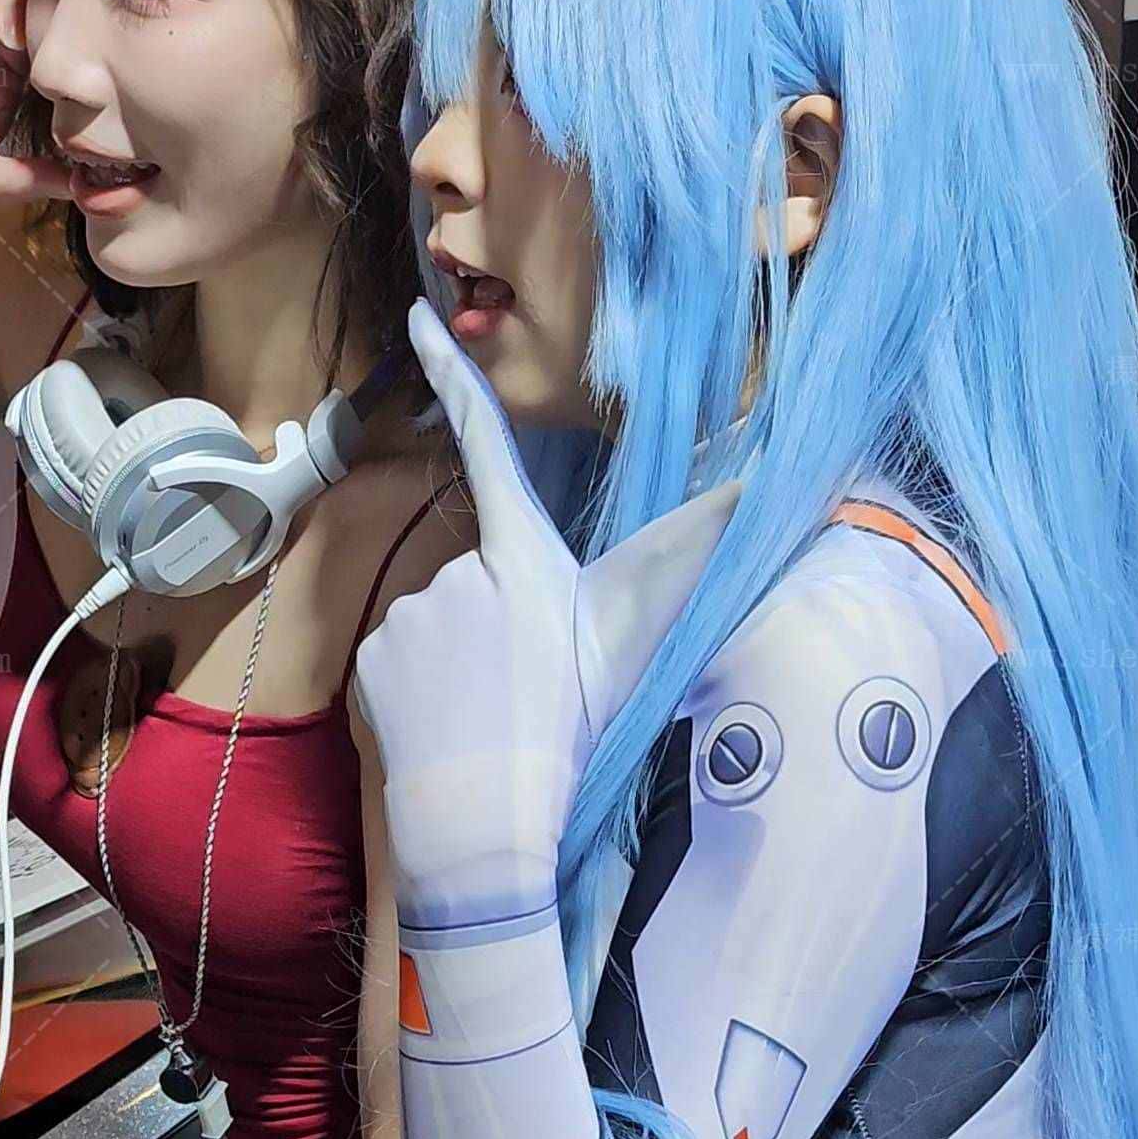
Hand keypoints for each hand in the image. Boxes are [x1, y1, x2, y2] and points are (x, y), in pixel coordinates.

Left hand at [349, 298, 740, 930]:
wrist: (483, 829)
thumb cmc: (572, 736)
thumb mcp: (640, 645)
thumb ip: (696, 562)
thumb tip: (765, 493)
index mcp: (523, 560)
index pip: (487, 444)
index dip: (452, 373)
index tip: (416, 310)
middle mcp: (456, 573)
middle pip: (485, 581)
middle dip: (504, 626)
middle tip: (532, 695)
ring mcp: (407, 615)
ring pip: (444, 627)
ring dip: (467, 665)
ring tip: (494, 720)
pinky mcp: (371, 661)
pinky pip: (405, 664)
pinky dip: (427, 693)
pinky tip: (451, 732)